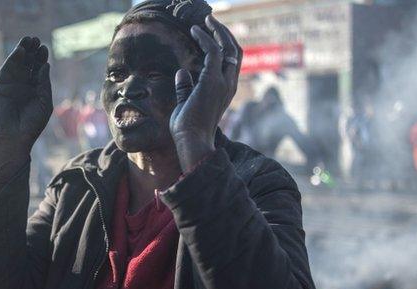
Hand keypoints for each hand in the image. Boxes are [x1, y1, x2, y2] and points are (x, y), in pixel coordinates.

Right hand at [0, 37, 52, 150]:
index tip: (44, 48)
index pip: (38, 70)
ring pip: (17, 65)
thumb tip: (45, 65)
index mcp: (35, 90)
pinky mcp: (0, 87)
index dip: (41, 59)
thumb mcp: (45, 102)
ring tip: (28, 40)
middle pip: (28, 64)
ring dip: (22, 52)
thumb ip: (44, 83)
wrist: (15, 137)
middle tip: (36, 40)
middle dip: (32, 52)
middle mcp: (23, 86)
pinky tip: (19, 51)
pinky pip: (6, 71)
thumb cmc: (32, 124)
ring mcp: (11, 86)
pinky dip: (12, 60)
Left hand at [170, 15, 241, 169]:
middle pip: (235, 51)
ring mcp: (223, 82)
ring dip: (217, 30)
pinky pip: (213, 51)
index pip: (231, 61)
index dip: (224, 44)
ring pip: (228, 47)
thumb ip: (186, 89)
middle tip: (211, 20)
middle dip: (224, 33)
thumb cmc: (187, 129)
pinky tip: (194, 30)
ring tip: (205, 19)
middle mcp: (229, 84)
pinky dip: (204, 37)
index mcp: (226, 90)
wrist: (191, 141)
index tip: (211, 32)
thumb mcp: (186, 104)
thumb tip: (181, 73)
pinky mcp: (212, 80)